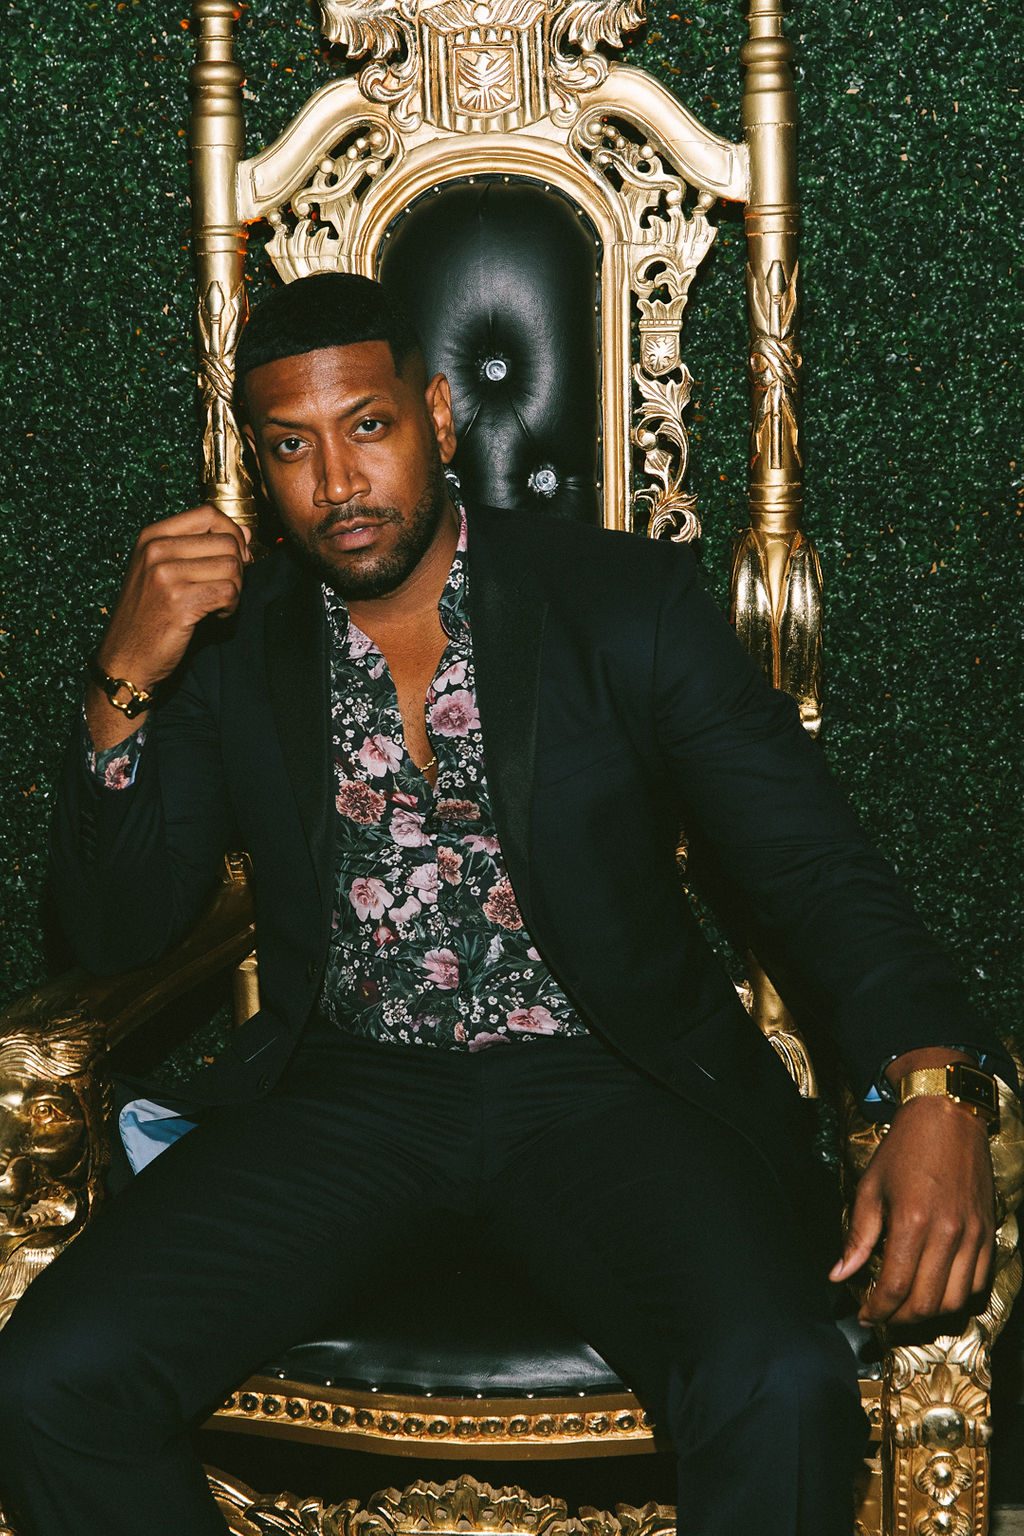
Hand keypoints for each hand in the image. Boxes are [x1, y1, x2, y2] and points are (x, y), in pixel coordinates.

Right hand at [86, 505, 250, 748]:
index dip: (231, 533)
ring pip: (232, 566)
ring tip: (217, 604)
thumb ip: (200, 548)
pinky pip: (229, 592)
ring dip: (235, 590)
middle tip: (224, 588)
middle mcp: (156, 550)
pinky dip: (231, 608)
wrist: (125, 658)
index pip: (208, 513)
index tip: (233, 557)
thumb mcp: (162, 571)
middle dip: (237, 567)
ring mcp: (165, 574)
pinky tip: (216, 617)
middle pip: (226, 540)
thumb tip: (246, 532)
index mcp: (151, 536)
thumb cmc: (149, 615)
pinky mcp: (179, 601)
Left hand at [830, 1093, 995, 1324]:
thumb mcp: (871, 1187)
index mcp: (912, 1221)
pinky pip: (978, 1282)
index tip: (865, 1315)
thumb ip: (858, 1237)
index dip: (877, 1309)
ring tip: (907, 1309)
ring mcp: (973, 1235)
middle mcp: (947, 1233)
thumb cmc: (904, 1149)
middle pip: (926, 1302)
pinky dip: (958, 1297)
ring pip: (955, 1300)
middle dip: (900, 1318)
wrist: (948, 1116)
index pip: (895, 1287)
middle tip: (883, 1316)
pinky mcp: (988, 1233)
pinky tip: (937, 1291)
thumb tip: (839, 1275)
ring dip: (929, 1314)